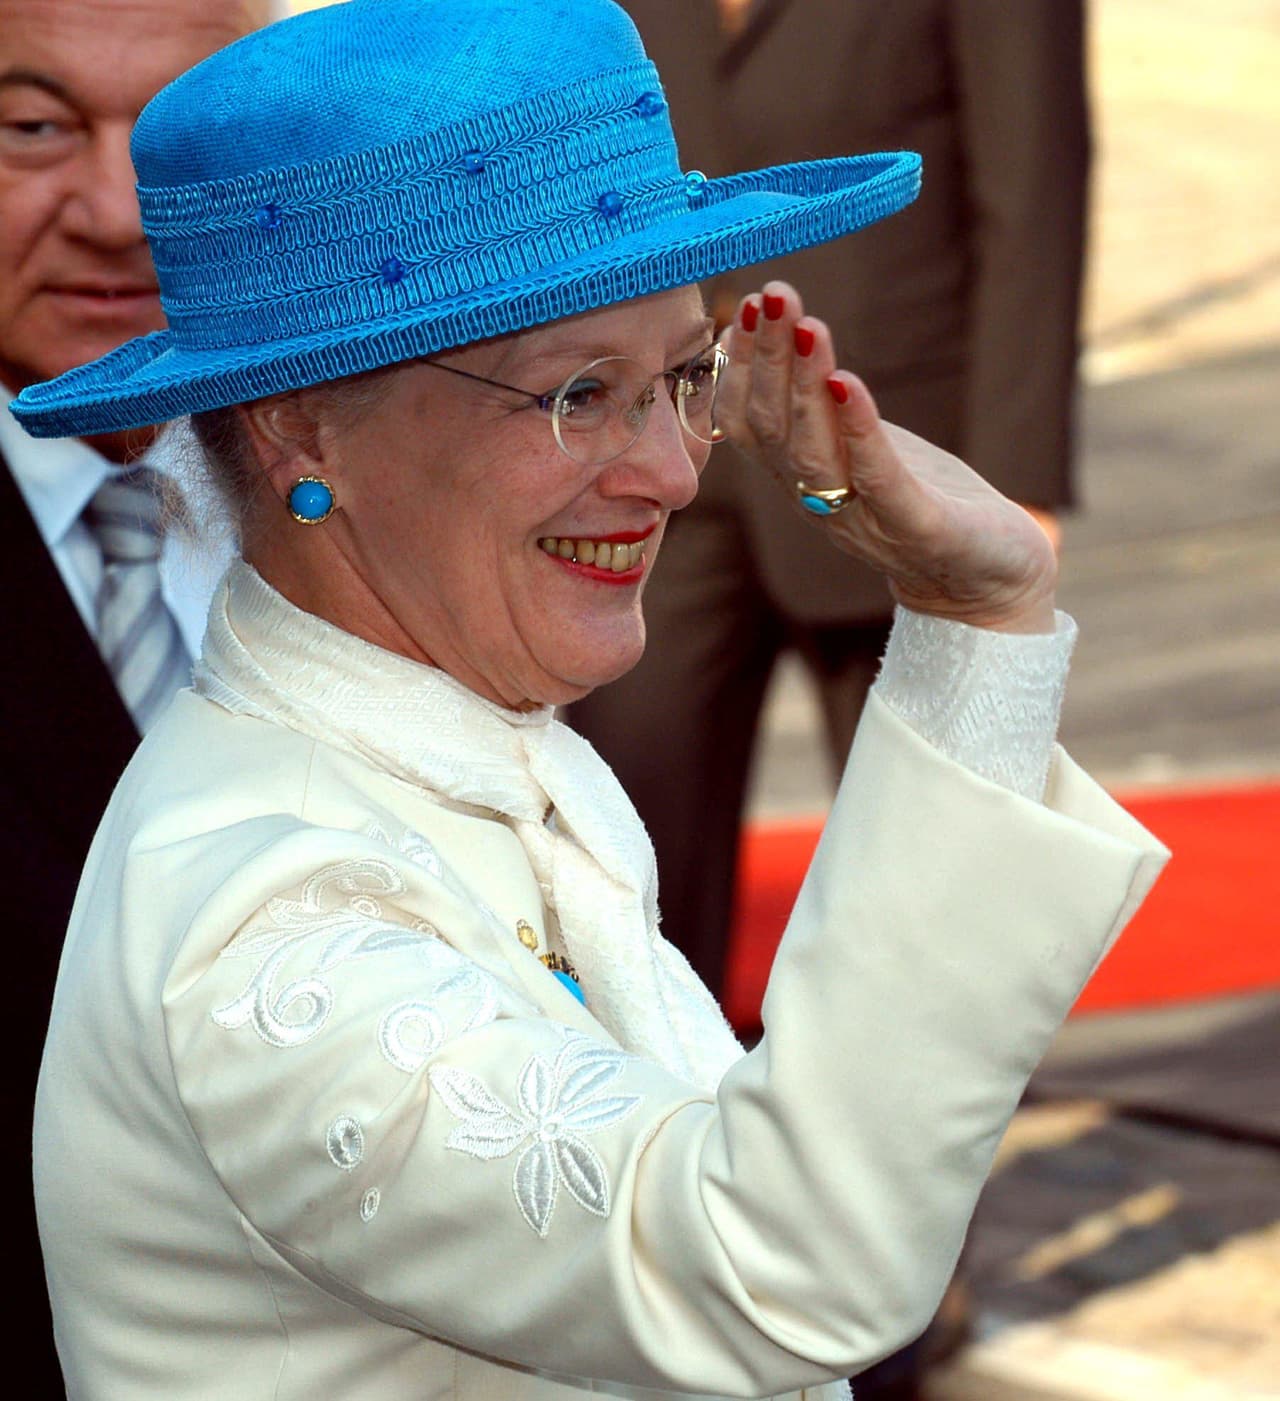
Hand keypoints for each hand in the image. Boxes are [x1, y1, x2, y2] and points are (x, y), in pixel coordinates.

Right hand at [716, 282, 1058, 632]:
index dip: (741, 368)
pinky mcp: (917, 528)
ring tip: (808, 324)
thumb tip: (786, 333)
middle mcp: (818, 501)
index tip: (747, 307)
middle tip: (773, 297)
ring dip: (806, 384)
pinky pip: (878, 478)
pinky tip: (849, 382)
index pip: (749, 423)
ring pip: (814, 452)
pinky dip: (860, 429)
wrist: (986, 583)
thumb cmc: (923, 502)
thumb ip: (822, 407)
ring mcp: (864, 519)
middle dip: (769, 358)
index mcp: (799, 480)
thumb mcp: (863, 447)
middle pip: (774, 430)